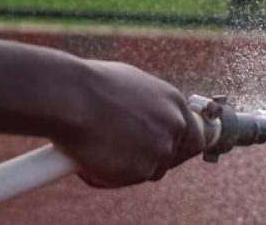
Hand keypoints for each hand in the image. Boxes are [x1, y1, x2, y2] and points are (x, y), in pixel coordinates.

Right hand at [50, 60, 204, 187]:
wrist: (71, 98)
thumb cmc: (90, 86)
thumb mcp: (131, 86)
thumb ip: (148, 107)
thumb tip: (144, 119)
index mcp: (174, 103)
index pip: (194, 135)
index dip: (178, 146)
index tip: (165, 150)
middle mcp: (174, 126)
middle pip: (174, 156)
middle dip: (153, 158)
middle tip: (127, 155)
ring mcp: (160, 150)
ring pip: (150, 170)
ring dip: (129, 166)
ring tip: (100, 147)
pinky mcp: (140, 170)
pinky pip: (127, 179)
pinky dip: (109, 174)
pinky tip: (91, 155)